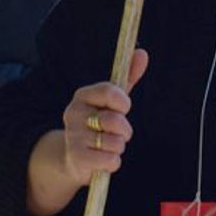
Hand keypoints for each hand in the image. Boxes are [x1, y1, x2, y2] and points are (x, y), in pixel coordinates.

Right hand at [60, 49, 148, 185]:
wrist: (73, 158)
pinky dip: (113, 162)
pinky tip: (103, 159)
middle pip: (115, 120)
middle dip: (125, 130)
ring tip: (107, 146)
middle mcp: (73, 113)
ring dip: (118, 147)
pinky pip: (110, 160)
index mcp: (82, 96)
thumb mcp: (112, 100)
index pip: (109, 91)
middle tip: (118, 133)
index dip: (123, 102)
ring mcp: (73, 136)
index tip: (124, 108)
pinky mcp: (76, 158)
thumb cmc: (98, 123)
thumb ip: (127, 77)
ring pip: (115, 143)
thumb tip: (142, 53)